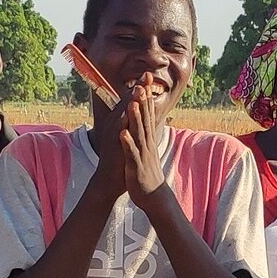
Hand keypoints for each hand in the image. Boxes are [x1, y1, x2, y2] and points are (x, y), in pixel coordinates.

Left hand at [117, 79, 173, 200]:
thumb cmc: (147, 172)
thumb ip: (145, 135)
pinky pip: (131, 152)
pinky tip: (123, 133)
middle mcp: (146, 143)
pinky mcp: (136, 165)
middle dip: (143, 101)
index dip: (146, 98)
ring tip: (132, 103)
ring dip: (135, 118)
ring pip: (138, 133)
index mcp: (148, 139)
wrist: (153, 196)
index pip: (148, 114)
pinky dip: (127, 142)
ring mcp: (142, 153)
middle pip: (145, 119)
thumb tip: (146, 122)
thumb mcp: (147, 150)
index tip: (146, 81)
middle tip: (142, 83)